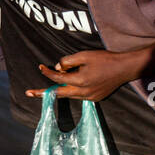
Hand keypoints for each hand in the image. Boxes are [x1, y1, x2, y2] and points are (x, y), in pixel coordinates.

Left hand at [28, 49, 143, 101]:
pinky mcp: (95, 98)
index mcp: (80, 81)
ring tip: (44, 90)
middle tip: (28, 92)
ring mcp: (90, 98)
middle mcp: (83, 93)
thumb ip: (68, 61)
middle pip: (58, 93)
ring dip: (58, 90)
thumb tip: (58, 68)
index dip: (47, 72)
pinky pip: (78, 96)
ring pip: (68, 95)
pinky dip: (71, 90)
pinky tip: (69, 85)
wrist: (126, 68)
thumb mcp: (84, 55)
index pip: (57, 78)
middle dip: (42, 93)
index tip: (40, 67)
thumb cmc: (105, 59)